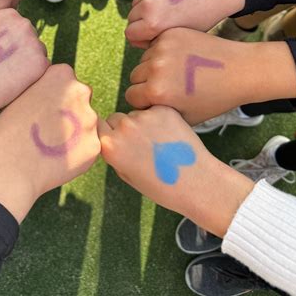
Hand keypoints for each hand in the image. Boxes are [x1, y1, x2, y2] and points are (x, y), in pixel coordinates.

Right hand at [0, 9, 49, 114]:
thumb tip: (6, 34)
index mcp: (7, 14)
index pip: (17, 23)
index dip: (9, 38)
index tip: (2, 49)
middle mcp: (24, 24)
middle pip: (29, 36)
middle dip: (21, 48)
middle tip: (6, 63)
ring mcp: (34, 43)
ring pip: (37, 51)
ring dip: (28, 60)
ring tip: (9, 74)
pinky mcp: (41, 63)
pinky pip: (42, 66)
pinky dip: (33, 74)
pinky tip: (16, 81)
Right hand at [0, 64, 99, 221]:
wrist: (9, 167)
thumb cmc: (7, 130)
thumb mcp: (22, 94)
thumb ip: (44, 88)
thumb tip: (52, 91)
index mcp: (61, 74)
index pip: (66, 78)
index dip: (54, 95)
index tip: (43, 107)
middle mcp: (81, 92)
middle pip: (80, 99)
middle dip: (69, 111)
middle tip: (49, 128)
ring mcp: (90, 119)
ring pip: (86, 124)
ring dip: (74, 132)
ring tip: (50, 146)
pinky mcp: (95, 145)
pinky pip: (88, 147)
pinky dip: (77, 153)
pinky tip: (58, 159)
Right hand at [99, 106, 253, 236]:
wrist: (197, 183)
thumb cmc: (161, 186)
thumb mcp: (127, 174)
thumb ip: (114, 152)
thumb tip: (111, 135)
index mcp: (110, 145)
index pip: (98, 126)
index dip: (106, 133)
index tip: (115, 140)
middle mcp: (124, 127)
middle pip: (116, 118)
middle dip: (123, 127)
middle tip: (141, 145)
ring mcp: (144, 116)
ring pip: (136, 114)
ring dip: (142, 123)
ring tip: (160, 143)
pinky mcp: (163, 109)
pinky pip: (154, 110)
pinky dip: (159, 119)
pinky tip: (171, 136)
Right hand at [125, 0, 244, 47]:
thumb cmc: (200, 18)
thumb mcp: (176, 36)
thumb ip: (153, 39)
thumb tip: (136, 38)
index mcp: (153, 22)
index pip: (130, 33)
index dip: (141, 37)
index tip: (154, 36)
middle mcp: (148, 4)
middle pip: (131, 18)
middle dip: (142, 22)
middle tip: (161, 22)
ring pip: (136, 3)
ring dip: (145, 7)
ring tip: (167, 8)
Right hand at [125, 28, 295, 124]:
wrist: (239, 70)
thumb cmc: (214, 99)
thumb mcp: (184, 117)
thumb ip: (158, 113)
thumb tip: (141, 109)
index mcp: (156, 92)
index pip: (132, 96)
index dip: (144, 100)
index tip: (159, 100)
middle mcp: (155, 68)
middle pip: (135, 76)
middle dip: (146, 82)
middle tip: (168, 85)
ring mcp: (162, 48)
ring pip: (144, 59)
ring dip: (153, 65)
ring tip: (177, 71)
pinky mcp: (170, 34)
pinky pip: (155, 44)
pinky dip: (163, 51)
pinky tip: (182, 58)